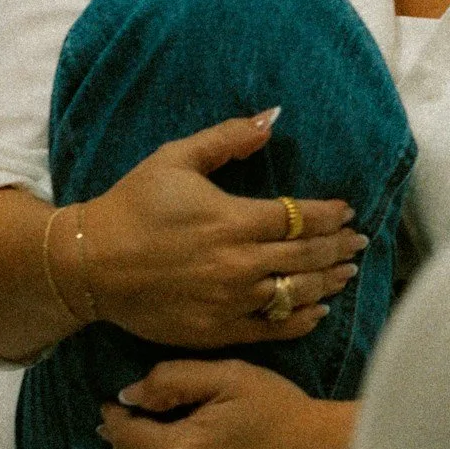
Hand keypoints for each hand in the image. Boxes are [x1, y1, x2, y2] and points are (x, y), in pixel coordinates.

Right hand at [78, 112, 367, 347]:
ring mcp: (230, 301)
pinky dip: (300, 320)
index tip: (347, 212)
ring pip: (297, 293)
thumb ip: (227, 139)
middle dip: (339, 247)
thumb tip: (272, 118)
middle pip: (307, 256)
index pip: (300, 218)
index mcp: (233, 220)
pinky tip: (317, 311)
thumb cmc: (132, 206)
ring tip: (347, 272)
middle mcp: (238, 264)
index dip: (330, 215)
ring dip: (328, 281)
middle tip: (359, 242)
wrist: (89, 265)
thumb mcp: (175, 159)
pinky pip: (272, 328)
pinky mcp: (217, 330)